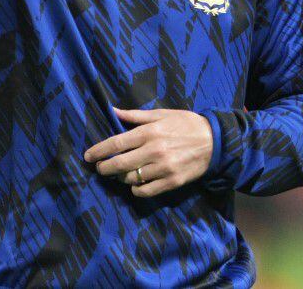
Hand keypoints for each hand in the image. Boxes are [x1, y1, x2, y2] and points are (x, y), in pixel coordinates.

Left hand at [84, 106, 213, 197]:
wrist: (215, 141)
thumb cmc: (186, 124)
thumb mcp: (162, 114)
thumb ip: (136, 116)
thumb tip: (113, 111)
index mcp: (149, 132)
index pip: (116, 144)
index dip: (99, 151)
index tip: (88, 156)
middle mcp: (154, 151)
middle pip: (119, 164)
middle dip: (104, 168)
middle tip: (99, 168)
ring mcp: (163, 168)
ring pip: (130, 179)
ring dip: (120, 178)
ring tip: (119, 174)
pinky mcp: (172, 182)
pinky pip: (145, 191)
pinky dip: (136, 189)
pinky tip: (135, 184)